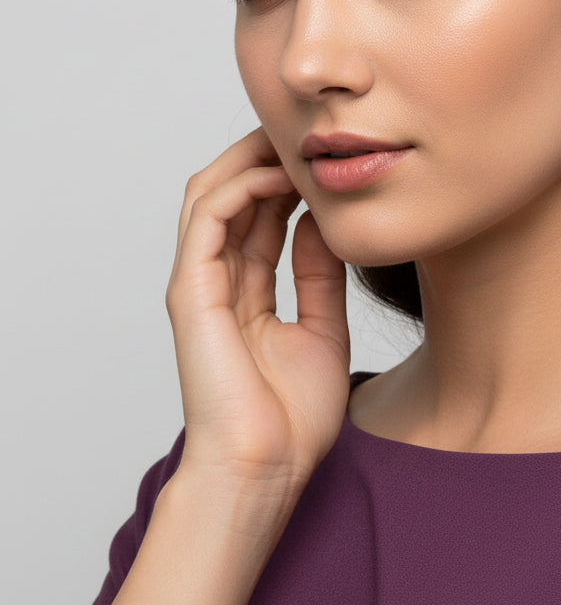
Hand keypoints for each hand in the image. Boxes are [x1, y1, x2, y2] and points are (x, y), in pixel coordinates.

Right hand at [164, 127, 349, 493]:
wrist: (266, 470)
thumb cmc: (291, 418)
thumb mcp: (323, 329)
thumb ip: (318, 275)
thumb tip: (321, 222)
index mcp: (244, 293)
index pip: (258, 216)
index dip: (287, 180)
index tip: (325, 157)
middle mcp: (217, 282)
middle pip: (231, 196)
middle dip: (265, 159)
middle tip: (307, 133)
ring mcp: (199, 285)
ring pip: (210, 195)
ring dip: (248, 161)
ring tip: (292, 140)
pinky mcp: (191, 292)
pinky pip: (207, 220)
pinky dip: (239, 188)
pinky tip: (279, 177)